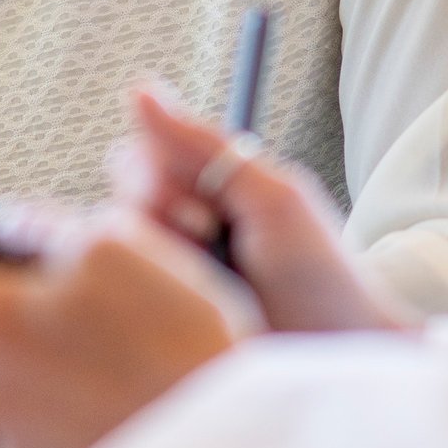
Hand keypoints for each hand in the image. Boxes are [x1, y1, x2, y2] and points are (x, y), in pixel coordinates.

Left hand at [0, 195, 245, 447]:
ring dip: (60, 356)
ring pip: (20, 370)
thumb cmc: (179, 348)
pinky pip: (51, 417)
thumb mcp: (121, 247)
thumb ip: (48, 227)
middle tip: (105, 309)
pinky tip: (135, 397)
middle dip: (22, 302)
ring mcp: (8, 439)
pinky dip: (83, 401)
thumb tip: (12, 229)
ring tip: (137, 358)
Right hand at [108, 85, 415, 336]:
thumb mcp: (272, 198)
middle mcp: (175, 232)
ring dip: (155, 262)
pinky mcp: (151, 324)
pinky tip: (181, 314)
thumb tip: (139, 87)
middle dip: (157, 218)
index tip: (208, 210)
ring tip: (205, 288)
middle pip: (118, 198)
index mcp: (205, 191)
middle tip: (208, 243)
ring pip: (109, 247)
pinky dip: (140, 297)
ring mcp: (163, 280)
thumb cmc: (319, 275)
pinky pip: (111, 296)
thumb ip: (206, 145)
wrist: (339, 359)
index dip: (159, 178)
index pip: (138, 158)